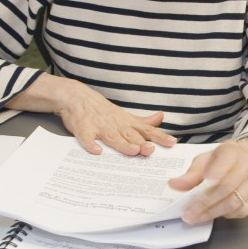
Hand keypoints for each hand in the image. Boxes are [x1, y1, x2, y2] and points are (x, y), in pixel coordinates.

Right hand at [46, 77, 175, 156]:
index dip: (159, 136)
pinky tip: (96, 151)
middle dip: (142, 143)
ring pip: (112, 137)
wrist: (76, 97)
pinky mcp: (83, 128)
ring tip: (132, 151)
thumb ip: (142, 121)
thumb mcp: (124, 115)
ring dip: (122, 144)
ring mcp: (99, 126)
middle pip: (130, 135)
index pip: (146, 130)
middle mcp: (115, 124)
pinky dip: (91, 144)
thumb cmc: (102, 110)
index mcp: (126, 122)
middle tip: (151, 151)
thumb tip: (161, 118)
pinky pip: (87, 138)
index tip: (172, 143)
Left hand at [168, 139, 247, 223]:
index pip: (224, 164)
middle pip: (227, 188)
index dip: (213, 176)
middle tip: (188, 214)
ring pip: (235, 202)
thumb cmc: (223, 160)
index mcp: (232, 151)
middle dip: (205, 204)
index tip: (198, 189)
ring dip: (213, 213)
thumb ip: (191, 174)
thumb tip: (174, 185)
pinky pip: (243, 210)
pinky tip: (214, 214)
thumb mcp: (205, 160)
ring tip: (196, 218)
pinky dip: (227, 215)